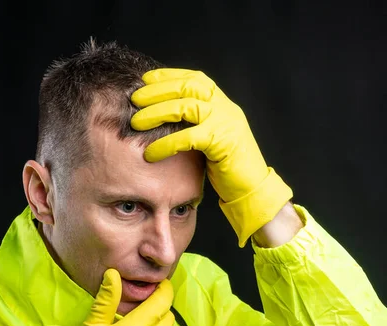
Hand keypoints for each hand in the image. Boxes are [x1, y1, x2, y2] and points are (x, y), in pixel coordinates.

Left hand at [131, 68, 292, 246]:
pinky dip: (167, 144)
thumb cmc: (227, 166)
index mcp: (222, 102)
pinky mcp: (223, 142)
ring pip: (185, 107)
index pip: (193, 79)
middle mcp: (225, 107)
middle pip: (186, 87)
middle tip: (134, 99)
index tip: (145, 80)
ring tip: (136, 123)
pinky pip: (188, 137)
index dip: (168, 76)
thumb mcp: (211, 137)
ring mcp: (226, 122)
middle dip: (157, 91)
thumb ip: (195, 123)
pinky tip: (151, 152)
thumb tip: (163, 116)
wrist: (252, 187)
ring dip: (157, 112)